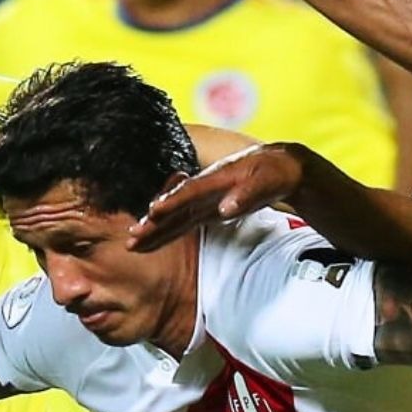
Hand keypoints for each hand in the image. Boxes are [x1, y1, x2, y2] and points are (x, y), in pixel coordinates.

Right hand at [128, 144, 304, 251]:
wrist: (279, 167)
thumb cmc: (274, 172)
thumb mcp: (267, 181)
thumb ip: (246, 195)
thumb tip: (225, 209)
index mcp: (216, 178)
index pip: (190, 192)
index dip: (172, 201)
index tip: (154, 211)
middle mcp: (203, 189)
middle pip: (174, 206)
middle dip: (153, 221)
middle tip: (133, 235)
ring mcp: (202, 200)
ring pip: (173, 217)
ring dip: (153, 230)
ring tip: (132, 244)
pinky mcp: (204, 211)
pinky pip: (181, 224)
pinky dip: (165, 233)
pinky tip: (149, 243)